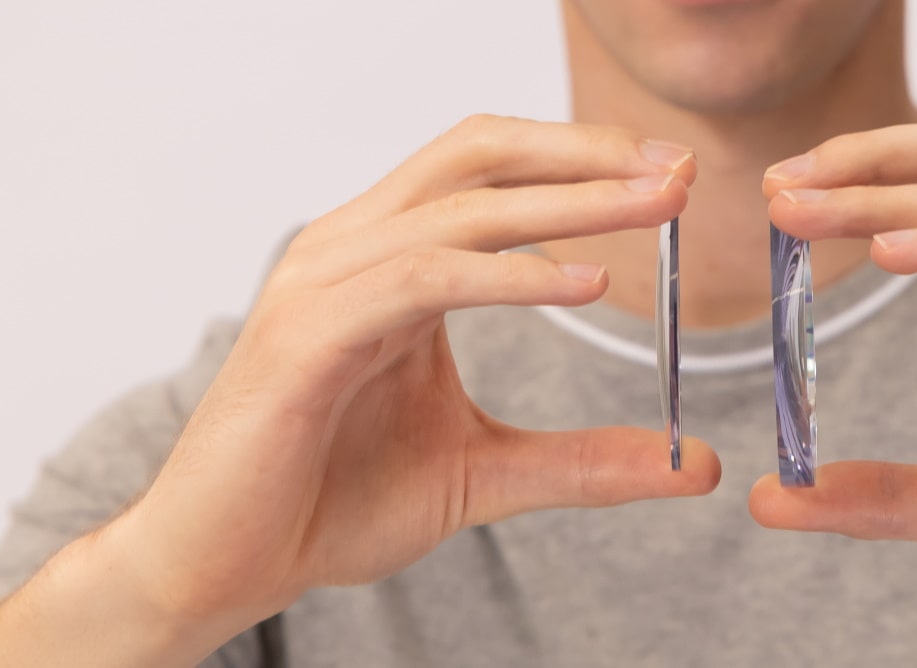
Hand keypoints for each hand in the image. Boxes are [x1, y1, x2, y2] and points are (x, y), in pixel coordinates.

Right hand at [108, 115, 720, 628]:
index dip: (583, 158)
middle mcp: (351, 249)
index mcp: (389, 259)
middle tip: (681, 172)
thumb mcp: (486, 475)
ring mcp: (323, 284)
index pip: (491, 169)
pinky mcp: (307, 335)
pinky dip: (510, 275)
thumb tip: (693, 464)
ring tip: (657, 211)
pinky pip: (423, 279)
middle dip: (588, 155)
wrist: (222, 567)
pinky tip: (584, 281)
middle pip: (479, 155)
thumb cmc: (327, 504)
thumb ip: (583, 462)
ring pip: (460, 208)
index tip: (675, 176)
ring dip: (570, 202)